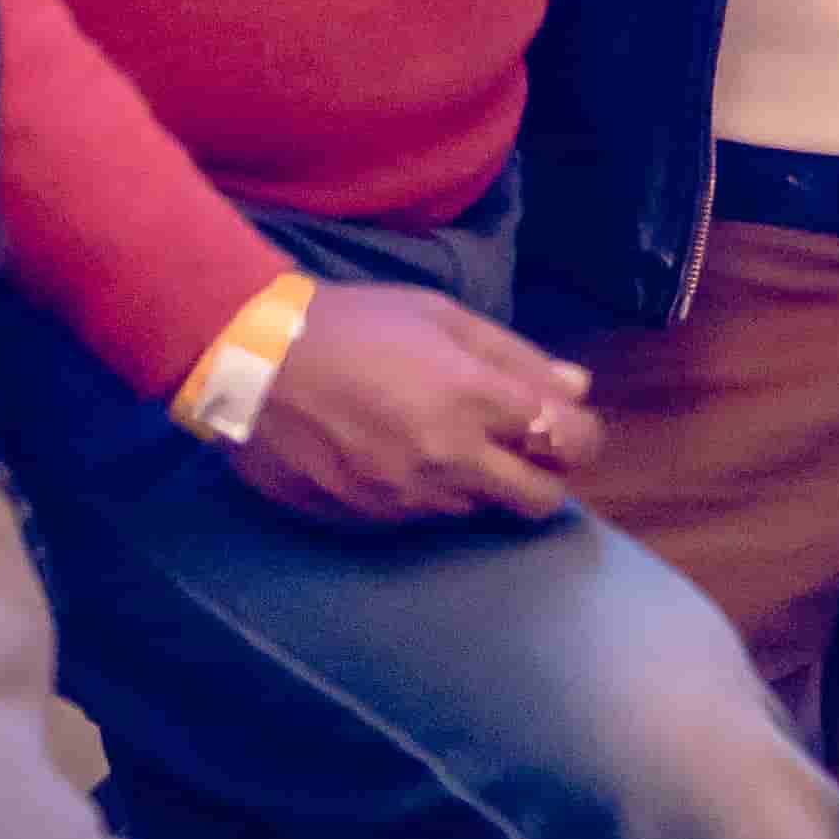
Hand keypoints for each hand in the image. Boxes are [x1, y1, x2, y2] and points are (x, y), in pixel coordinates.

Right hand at [230, 281, 594, 528]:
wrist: (256, 364)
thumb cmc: (356, 325)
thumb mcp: (443, 317)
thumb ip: (517, 356)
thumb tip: (577, 387)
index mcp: (475, 398)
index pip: (570, 441)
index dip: (581, 436)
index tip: (567, 426)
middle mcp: (450, 459)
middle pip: (540, 500)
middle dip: (545, 477)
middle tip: (523, 449)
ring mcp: (408, 498)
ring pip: (481, 510)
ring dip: (482, 484)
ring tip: (445, 441)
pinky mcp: (369, 521)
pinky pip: (425, 519)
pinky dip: (430, 495)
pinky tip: (401, 457)